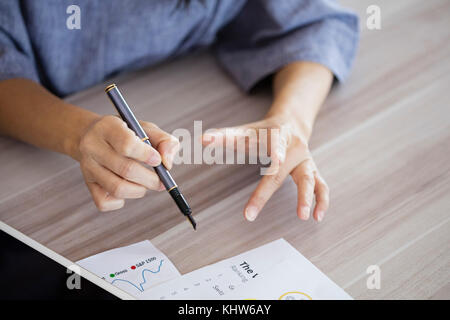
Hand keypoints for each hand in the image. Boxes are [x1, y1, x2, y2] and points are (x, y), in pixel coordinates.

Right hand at [77, 115, 179, 210]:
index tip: (158, 160)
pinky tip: (127, 189)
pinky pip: (105, 203)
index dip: (147, 156)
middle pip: (126, 169)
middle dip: (151, 179)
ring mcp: (87, 167)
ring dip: (140, 190)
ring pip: (118, 188)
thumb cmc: (127, 133)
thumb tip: (167, 164)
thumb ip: (164, 141)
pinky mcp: (88, 184)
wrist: (92, 135)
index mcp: (108, 127)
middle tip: (162, 181)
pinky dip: (121, 202)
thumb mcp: (146, 128)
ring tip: (146, 183)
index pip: (127, 144)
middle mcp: (92, 146)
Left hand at [202, 115, 328, 221]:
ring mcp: (304, 160)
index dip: (276, 151)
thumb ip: (225, 136)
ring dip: (305, 197)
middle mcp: (292, 148)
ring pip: (308, 178)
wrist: (292, 123)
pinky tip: (317, 216)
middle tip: (251, 213)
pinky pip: (321, 186)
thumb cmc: (265, 131)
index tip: (277, 159)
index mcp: (276, 136)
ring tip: (302, 216)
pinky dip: (321, 201)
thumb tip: (202, 139)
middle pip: (280, 171)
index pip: (273, 144)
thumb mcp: (247, 131)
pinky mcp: (312, 171)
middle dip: (266, 193)